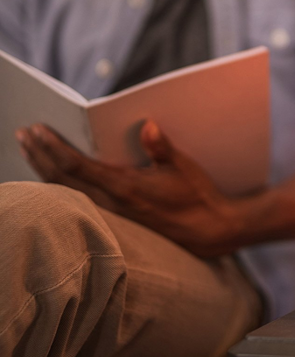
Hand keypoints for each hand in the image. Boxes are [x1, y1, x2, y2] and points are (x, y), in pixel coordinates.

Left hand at [15, 120, 241, 256]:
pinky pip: (80, 202)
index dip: (53, 148)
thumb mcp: (183, 167)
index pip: (78, 166)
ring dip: (46, 172)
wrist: (210, 231)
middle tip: (23, 135)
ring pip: (68, 193)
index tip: (36, 130)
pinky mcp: (118, 222)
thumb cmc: (198, 196)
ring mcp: (114, 216)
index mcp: (127, 187)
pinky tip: (56, 180)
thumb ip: (161, 147)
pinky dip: (62, 187)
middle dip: (40, 157)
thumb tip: (147, 125)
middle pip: (64, 181)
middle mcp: (114, 204)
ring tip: (31, 153)